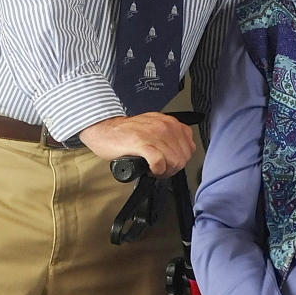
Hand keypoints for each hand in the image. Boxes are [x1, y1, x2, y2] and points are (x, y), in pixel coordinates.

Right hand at [79, 112, 194, 176]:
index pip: (189, 148)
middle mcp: (165, 126)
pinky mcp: (141, 143)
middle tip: (161, 170)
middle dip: (173, 169)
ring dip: (164, 171)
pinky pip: (159, 162)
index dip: (181, 160)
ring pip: (174, 161)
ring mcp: (153, 134)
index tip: (170, 163)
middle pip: (182, 157)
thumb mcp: (156, 127)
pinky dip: (157, 170)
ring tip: (154, 170)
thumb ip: (171, 136)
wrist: (105, 129)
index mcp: (170, 123)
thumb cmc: (129, 131)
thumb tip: (183, 151)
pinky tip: (150, 170)